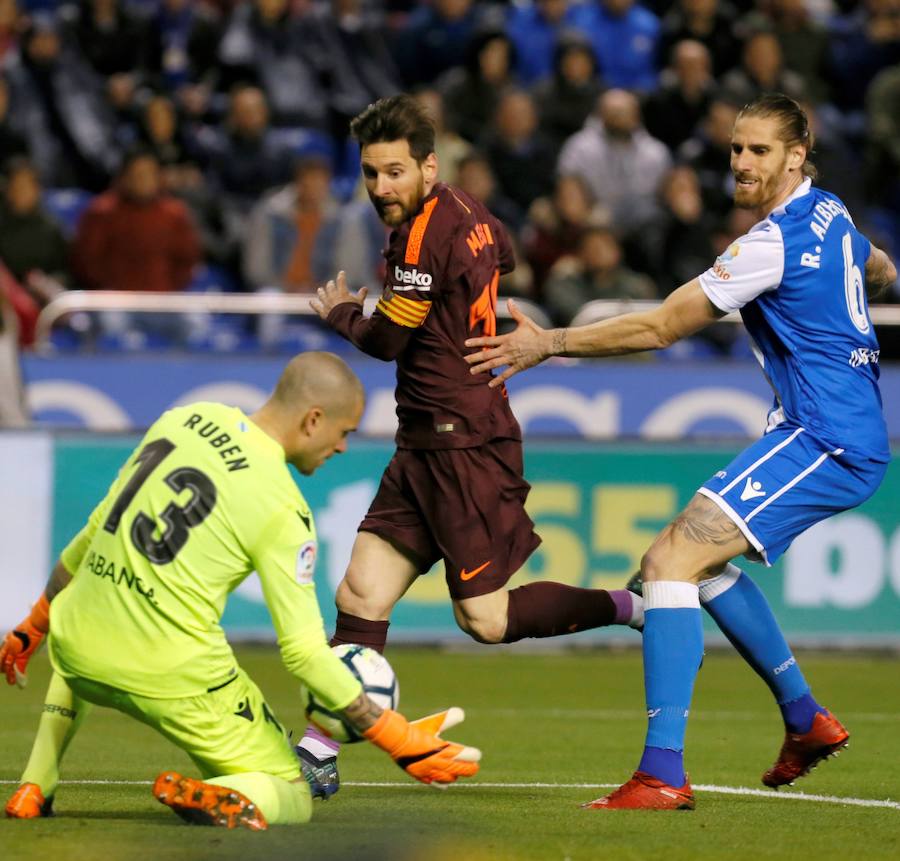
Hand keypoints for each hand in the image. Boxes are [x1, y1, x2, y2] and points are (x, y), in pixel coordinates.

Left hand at [0, 594, 49, 687]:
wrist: (37, 622)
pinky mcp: (23, 654)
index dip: (1, 661)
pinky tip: (17, 681)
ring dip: (10, 675)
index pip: (2, 653)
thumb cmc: (33, 623)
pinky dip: (19, 674)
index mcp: (9, 640)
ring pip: (8, 665)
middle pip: (2, 660)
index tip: (1, 667)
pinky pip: (19, 667)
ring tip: (10, 682)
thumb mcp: (23, 630)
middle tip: (5, 674)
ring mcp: (16, 651)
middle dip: (3, 668)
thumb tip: (23, 638)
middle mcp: (9, 646)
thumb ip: (20, 636)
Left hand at [311, 271, 367, 320]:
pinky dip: (314, 304)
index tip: (341, 273)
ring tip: (320, 289)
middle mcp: (333, 297)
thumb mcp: (360, 302)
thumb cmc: (355, 311)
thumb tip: (365, 288)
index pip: (341, 281)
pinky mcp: (323, 312)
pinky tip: (311, 301)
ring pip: (322, 295)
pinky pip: (316, 307)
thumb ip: (361, 294)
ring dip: (321, 292)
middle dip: (330, 284)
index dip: (341, 276)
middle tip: (330, 283)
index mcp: (342, 293)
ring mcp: (327, 304)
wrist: (347, 322)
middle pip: (330, 287)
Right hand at [364, 707, 480, 785]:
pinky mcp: (419, 775)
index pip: (460, 755)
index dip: (471, 756)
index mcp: (439, 748)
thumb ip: (447, 719)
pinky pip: (433, 783)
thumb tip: (461, 713)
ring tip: (458, 772)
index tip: (477, 755)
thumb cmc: (415, 730)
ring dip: (455, 775)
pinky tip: (444, 783)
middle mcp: (435, 762)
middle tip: (475, 768)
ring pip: (446, 778)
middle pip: (456, 769)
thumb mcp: (432, 723)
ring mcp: (427, 771)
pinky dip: (440, 783)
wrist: (395, 739)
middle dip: (468, 769)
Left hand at [464, 298, 559, 386]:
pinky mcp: (518, 366)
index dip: (476, 342)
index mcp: (506, 339)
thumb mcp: (524, 321)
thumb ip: (515, 312)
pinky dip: (498, 380)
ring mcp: (512, 359)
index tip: (466, 344)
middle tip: (464, 360)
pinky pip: (506, 374)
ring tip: (472, 371)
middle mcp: (506, 350)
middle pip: (487, 354)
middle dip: (475, 357)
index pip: (488, 340)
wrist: (547, 344)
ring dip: (482, 368)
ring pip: (494, 364)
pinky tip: (490, 385)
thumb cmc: (536, 332)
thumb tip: (510, 300)